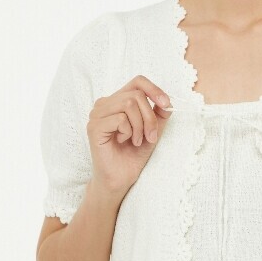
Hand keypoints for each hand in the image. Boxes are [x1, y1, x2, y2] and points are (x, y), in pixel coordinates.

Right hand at [87, 75, 171, 196]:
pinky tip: (122, 141)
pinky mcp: (94, 127)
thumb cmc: (133, 155)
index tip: (166, 104)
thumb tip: (167, 100)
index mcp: (117, 101)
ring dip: (140, 125)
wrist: (121, 179)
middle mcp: (105, 103)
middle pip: (136, 94)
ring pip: (128, 104)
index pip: (138, 82)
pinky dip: (128, 131)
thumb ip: (160, 114)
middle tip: (150, 136)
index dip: (154, 89)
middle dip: (150, 117)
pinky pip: (120, 118)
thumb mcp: (153, 130)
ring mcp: (97, 114)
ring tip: (136, 140)